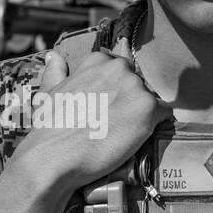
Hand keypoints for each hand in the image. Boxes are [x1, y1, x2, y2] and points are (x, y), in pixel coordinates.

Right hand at [7, 36, 170, 196]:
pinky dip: (154, 127)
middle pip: (139, 84)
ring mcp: (136, 87)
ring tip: (123, 135)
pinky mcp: (149, 109)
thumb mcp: (49, 92)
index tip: (108, 109)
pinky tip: (137, 139)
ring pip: (151, 100)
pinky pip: (164, 115)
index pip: (121, 71)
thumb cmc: (50, 128)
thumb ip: (56, 72)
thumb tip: (52, 56)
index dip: (117, 93)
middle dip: (131, 103)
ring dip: (142, 116)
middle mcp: (120, 68)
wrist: (55, 156)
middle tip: (115, 125)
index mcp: (98, 60)